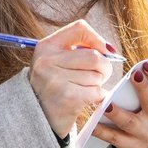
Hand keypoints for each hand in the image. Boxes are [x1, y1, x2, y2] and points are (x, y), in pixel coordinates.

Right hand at [28, 20, 114, 137]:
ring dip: (98, 85)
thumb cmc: (53, 87)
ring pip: (97, 76)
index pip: (80, 28)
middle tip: (99, 76)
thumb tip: (110, 50)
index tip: (105, 51)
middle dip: (104, 68)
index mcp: (46, 47)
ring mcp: (56, 79)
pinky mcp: (67, 98)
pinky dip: (98, 97)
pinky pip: (97, 92)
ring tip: (85, 89)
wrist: (37, 119)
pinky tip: (88, 99)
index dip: (98, 39)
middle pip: (95, 56)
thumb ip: (78, 50)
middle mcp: (47, 61)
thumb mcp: (56, 61)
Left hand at [93, 61, 147, 147]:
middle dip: (143, 88)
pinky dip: (103, 131)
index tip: (147, 64)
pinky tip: (93, 125)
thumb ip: (146, 85)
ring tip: (106, 105)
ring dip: (118, 113)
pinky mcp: (135, 147)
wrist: (145, 140)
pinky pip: (116, 138)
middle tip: (133, 75)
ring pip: (131, 122)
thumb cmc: (145, 109)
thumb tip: (133, 71)